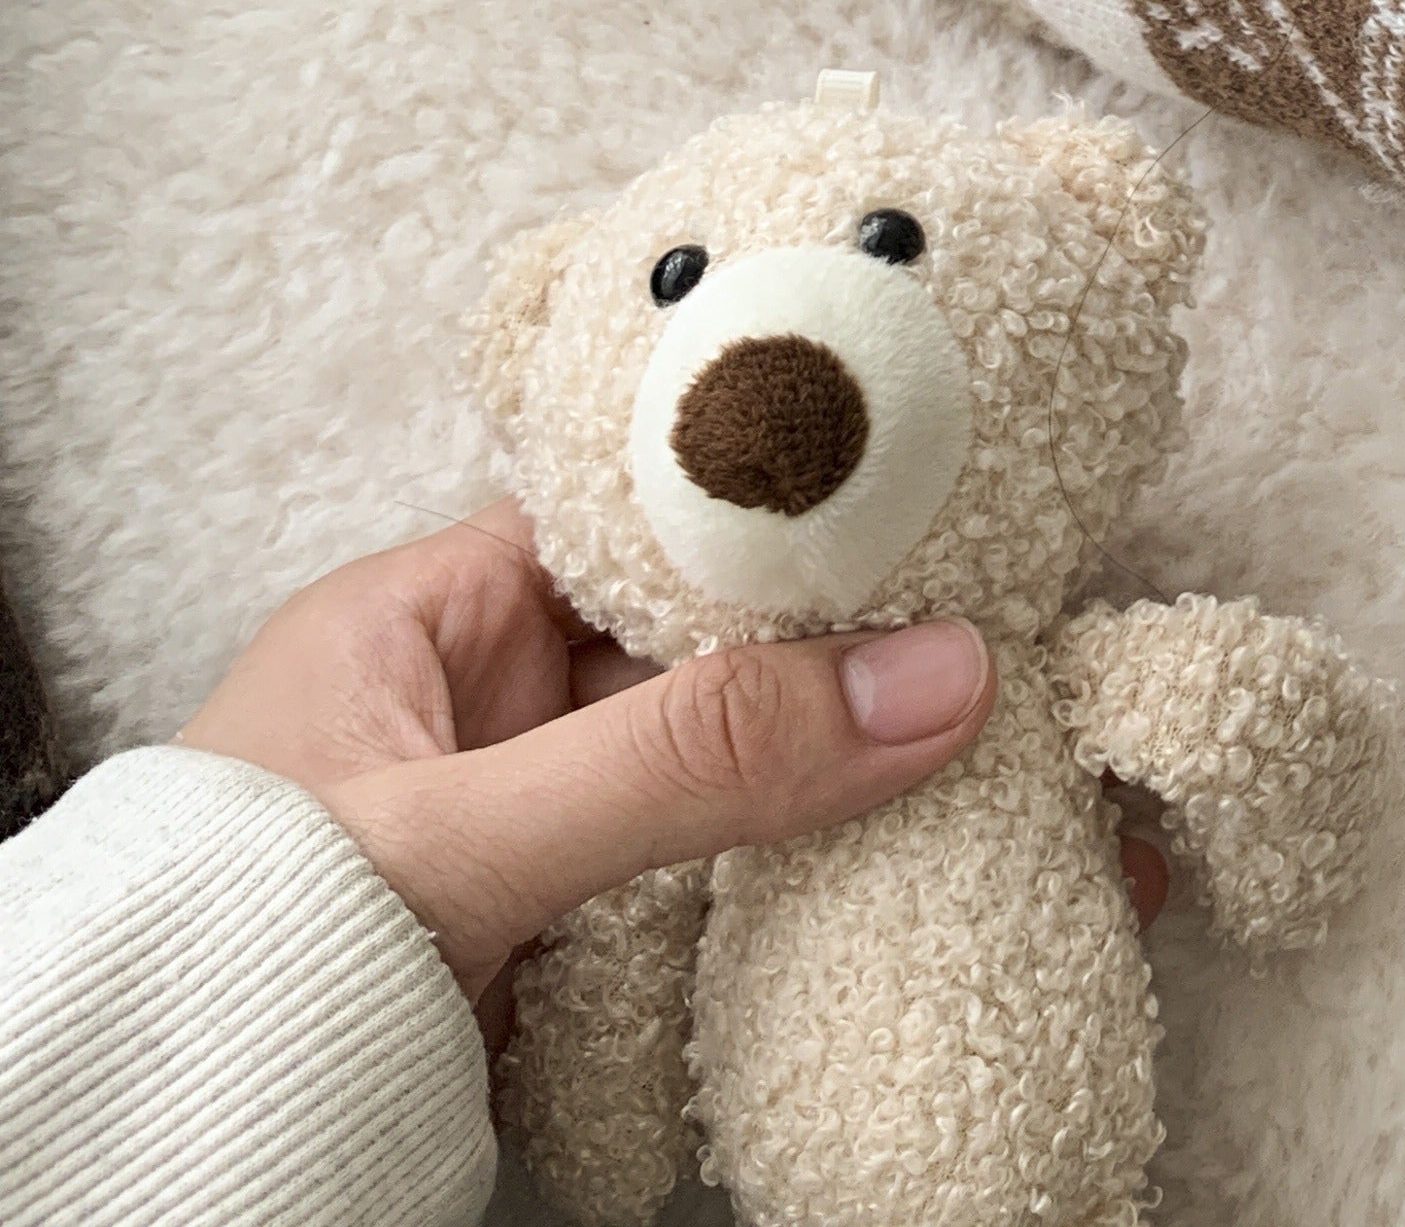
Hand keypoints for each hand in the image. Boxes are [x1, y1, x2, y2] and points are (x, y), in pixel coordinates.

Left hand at [178, 507, 1157, 1040]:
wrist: (126, 1180)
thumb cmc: (230, 961)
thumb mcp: (470, 833)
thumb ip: (692, 756)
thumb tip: (937, 675)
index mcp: (431, 615)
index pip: (645, 521)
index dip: (784, 517)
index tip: (936, 518)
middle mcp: (484, 708)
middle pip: (704, 654)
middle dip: (843, 663)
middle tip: (1005, 651)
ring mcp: (525, 832)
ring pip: (722, 776)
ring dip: (840, 784)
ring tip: (1005, 759)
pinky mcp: (559, 949)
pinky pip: (708, 889)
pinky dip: (800, 892)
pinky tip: (915, 872)